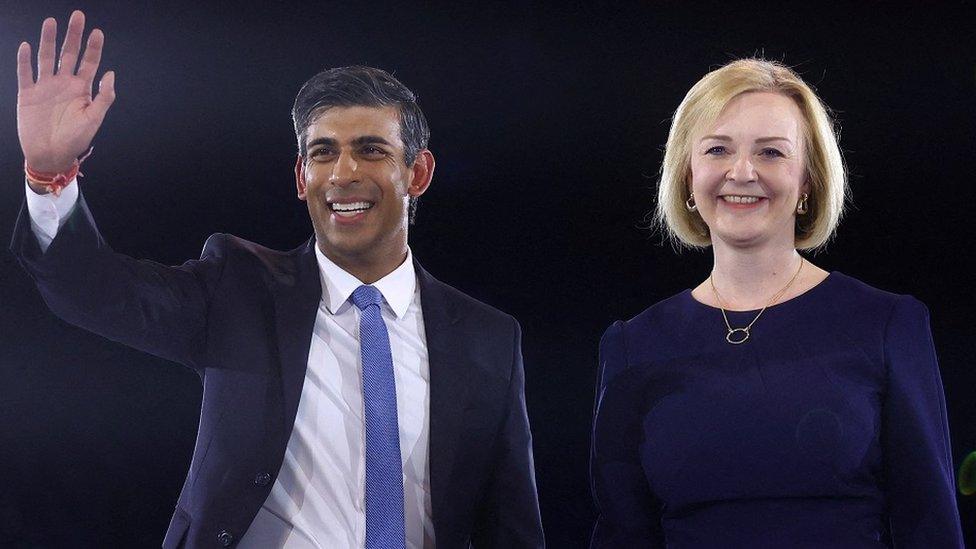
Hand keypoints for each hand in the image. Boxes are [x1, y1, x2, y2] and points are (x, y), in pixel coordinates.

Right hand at [17, 10, 114, 174]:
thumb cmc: (75, 140)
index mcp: (82, 89)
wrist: (51, 156)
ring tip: (51, 22)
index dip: (93, 48)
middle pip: (68, 54)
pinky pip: (25, 73)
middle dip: (73, 35)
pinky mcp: (28, 94)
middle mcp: (64, 84)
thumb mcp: (94, 119)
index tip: (98, 32)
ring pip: (46, 58)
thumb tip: (110, 73)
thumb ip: (104, 97)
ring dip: (48, 40)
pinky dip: (25, 60)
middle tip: (77, 16)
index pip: (89, 63)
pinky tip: (27, 46)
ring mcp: (45, 87)